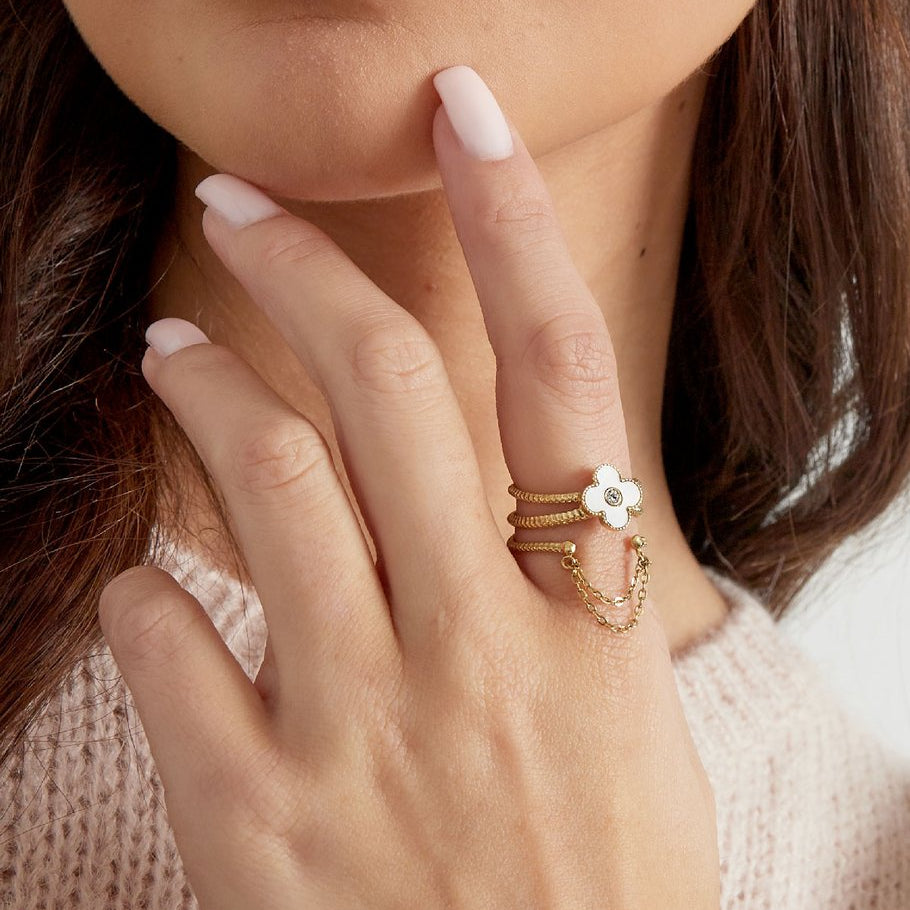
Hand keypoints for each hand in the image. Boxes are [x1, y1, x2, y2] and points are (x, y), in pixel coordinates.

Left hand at [99, 66, 719, 908]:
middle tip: (244, 209)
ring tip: (169, 353)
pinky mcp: (263, 817)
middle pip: (391, 383)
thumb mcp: (625, 725)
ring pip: (268, 484)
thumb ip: (563, 599)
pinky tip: (151, 580)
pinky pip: (173, 647)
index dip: (515, 221)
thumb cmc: (599, 886)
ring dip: (204, 394)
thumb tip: (485, 502)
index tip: (465, 119)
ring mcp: (361, 729)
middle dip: (309, 268)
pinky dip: (150, 589)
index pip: (558, 368)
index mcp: (585, 622)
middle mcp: (476, 649)